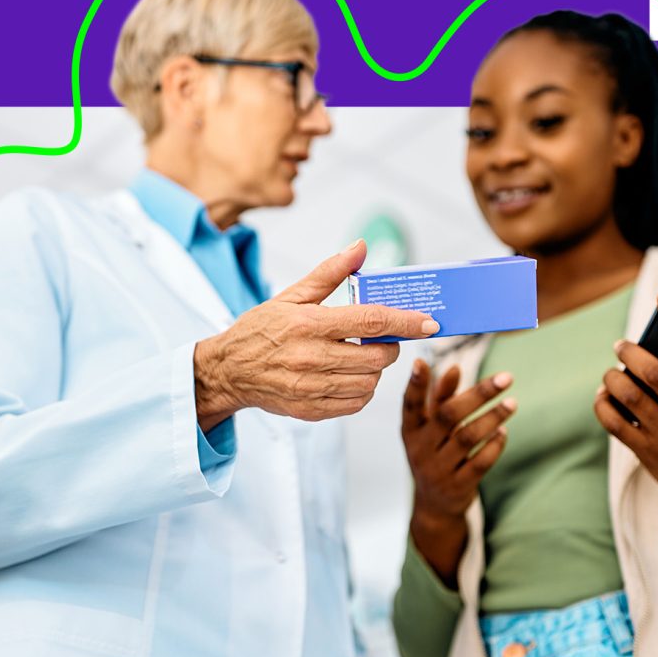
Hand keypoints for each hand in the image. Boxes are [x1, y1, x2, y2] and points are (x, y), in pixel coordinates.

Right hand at [193, 239, 439, 425]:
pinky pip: (355, 403)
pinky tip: (351, 376)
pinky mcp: (310, 409)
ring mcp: (310, 387)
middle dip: (391, 346)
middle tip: (384, 338)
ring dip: (376, 369)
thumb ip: (330, 272)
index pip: (371, 321)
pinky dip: (363, 390)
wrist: (227, 370)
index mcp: (309, 323)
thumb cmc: (261, 330)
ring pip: (369, 382)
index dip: (406, 321)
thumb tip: (360, 247)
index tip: (429, 322)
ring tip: (362, 356)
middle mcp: (311, 357)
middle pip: (377, 356)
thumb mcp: (292, 295)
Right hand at [401, 359, 515, 585]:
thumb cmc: (434, 454)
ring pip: (467, 437)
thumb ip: (439, 399)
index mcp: (410, 431)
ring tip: (512, 402)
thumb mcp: (429, 430)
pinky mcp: (458, 486)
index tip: (421, 361)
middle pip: (448, 415)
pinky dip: (494, 445)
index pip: (410, 405)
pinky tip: (504, 431)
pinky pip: (480, 462)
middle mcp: (420, 449)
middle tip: (507, 378)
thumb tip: (452, 368)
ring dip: (493, 417)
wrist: (434, 506)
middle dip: (479, 394)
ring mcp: (438, 470)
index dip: (415, 384)